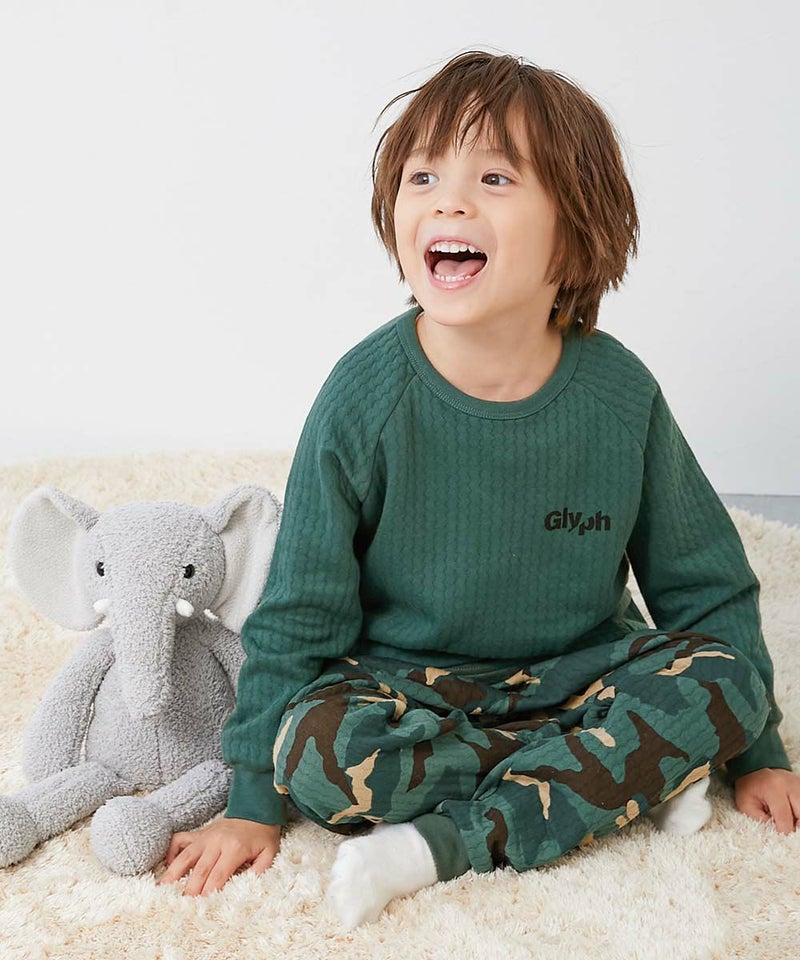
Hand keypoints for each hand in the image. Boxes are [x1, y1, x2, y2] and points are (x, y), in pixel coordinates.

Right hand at [156, 817, 281, 896]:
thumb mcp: (268, 854)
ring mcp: (205, 836)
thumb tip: (245, 889)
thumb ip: (259, 872)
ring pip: (184, 856)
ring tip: (161, 891)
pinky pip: (179, 840)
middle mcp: (216, 841)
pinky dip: (171, 852)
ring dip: (172, 874)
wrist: (256, 809)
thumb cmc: (262, 835)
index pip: (218, 875)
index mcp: (235, 848)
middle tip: (180, 908)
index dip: (209, 892)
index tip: (201, 908)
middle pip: (199, 870)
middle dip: (190, 890)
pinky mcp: (199, 833)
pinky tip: (168, 866)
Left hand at [734, 768, 799, 833]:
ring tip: (790, 821)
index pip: (785, 817)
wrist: (755, 768)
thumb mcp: (745, 804)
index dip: (784, 831)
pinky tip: (793, 814)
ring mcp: (799, 784)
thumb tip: (778, 831)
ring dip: (798, 818)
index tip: (780, 836)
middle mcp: (790, 784)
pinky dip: (799, 812)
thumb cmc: (749, 788)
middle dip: (796, 826)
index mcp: (773, 788)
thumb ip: (760, 820)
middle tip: (787, 829)